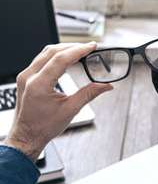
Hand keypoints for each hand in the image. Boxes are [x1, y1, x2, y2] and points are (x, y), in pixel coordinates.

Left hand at [4, 43, 112, 160]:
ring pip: (46, 53)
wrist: (26, 137)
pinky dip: (56, 55)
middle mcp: (29, 77)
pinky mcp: (26, 78)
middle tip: (89, 47)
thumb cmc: (43, 127)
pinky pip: (41, 59)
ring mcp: (25, 76)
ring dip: (64, 49)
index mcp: (39, 85)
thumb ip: (89, 94)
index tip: (92, 46)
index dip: (79, 50)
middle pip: (53, 51)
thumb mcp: (70, 110)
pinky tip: (66, 58)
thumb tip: (106, 86)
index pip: (61, 59)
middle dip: (73, 47)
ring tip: (80, 50)